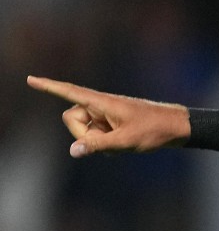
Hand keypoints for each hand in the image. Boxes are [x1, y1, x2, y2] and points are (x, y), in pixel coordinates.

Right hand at [27, 76, 189, 157]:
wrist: (176, 127)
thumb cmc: (153, 130)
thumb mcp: (125, 141)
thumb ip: (98, 145)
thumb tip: (74, 150)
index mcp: (102, 102)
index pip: (70, 92)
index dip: (49, 87)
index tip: (30, 79)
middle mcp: (100, 105)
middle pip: (71, 119)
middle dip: (82, 134)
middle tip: (108, 142)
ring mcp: (105, 114)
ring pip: (84, 130)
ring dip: (96, 140)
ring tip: (120, 142)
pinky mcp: (111, 122)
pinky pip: (96, 135)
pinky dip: (104, 143)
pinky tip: (123, 145)